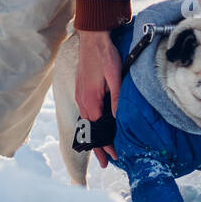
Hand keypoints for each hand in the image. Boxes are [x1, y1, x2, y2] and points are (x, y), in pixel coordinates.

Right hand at [75, 29, 120, 167]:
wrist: (93, 38)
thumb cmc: (106, 55)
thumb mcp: (115, 77)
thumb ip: (117, 99)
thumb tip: (119, 120)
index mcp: (90, 100)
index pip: (97, 131)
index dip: (106, 146)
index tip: (114, 158)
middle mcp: (82, 101)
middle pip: (89, 131)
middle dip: (97, 148)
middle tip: (106, 163)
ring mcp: (80, 95)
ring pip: (86, 123)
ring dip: (93, 137)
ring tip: (101, 150)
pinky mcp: (82, 90)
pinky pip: (86, 114)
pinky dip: (91, 125)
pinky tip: (97, 127)